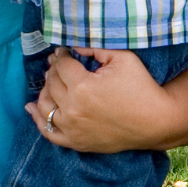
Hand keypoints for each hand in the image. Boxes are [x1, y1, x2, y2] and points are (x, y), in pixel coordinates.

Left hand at [26, 46, 177, 153]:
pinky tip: (31, 107)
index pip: (61, 65)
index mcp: (83, 86)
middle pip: (51, 83)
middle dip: (54, 70)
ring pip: (44, 105)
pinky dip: (37, 118)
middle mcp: (73, 108)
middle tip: (60, 64)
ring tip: (52, 82)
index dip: (62, 55)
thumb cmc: (142, 87)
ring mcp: (72, 128)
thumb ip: (96, 47)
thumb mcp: (124, 58)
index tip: (65, 52)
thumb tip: (74, 45)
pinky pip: (48, 131)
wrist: (156, 121)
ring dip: (44, 90)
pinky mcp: (76, 142)